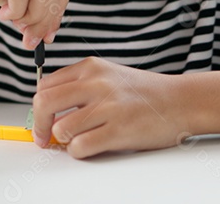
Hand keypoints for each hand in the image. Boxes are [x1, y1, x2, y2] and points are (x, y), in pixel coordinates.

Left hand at [31, 57, 187, 157]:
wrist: (182, 100)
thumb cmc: (145, 92)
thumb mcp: (109, 75)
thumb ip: (80, 86)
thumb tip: (49, 109)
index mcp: (90, 68)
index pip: (45, 85)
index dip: (38, 106)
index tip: (40, 119)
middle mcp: (96, 84)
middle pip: (44, 103)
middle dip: (38, 125)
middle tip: (42, 138)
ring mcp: (108, 107)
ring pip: (61, 128)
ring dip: (64, 140)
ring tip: (77, 139)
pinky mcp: (118, 130)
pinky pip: (80, 147)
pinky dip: (78, 151)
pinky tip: (90, 147)